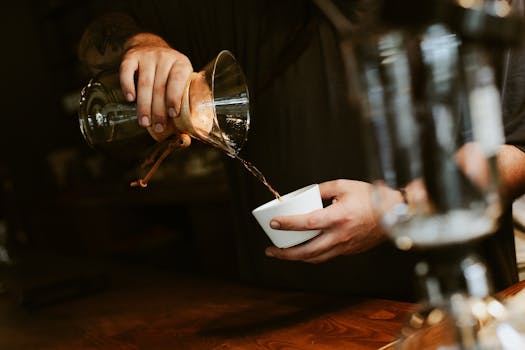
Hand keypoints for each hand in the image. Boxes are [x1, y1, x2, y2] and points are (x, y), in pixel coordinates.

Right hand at [120, 33, 193, 139]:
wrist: (148, 45)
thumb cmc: (167, 72)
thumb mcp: (180, 79)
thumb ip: (184, 103)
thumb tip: (186, 138)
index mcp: (181, 63)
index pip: (178, 80)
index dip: (175, 98)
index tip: (173, 114)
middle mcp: (165, 57)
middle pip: (160, 86)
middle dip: (158, 110)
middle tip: (158, 127)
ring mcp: (147, 55)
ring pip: (144, 83)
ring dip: (144, 105)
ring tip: (144, 122)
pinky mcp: (131, 55)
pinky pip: (127, 71)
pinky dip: (128, 85)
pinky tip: (130, 99)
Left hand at [264, 180, 401, 262]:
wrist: (395, 213)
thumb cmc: (371, 197)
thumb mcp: (344, 186)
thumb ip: (322, 189)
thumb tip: (304, 194)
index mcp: (338, 217)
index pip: (307, 223)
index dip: (288, 224)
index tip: (274, 223)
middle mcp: (340, 235)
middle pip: (307, 251)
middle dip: (285, 253)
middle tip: (271, 250)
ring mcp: (345, 246)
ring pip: (316, 258)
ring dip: (296, 258)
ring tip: (282, 253)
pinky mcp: (349, 250)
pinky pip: (326, 255)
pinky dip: (312, 255)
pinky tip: (304, 249)